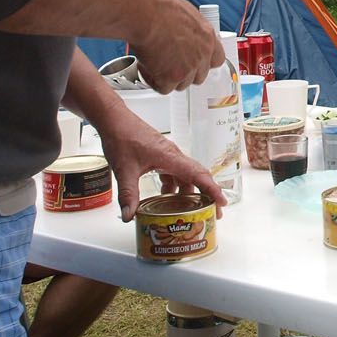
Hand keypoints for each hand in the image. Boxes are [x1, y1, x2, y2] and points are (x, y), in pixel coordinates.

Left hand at [92, 107, 226, 221]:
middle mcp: (173, 156)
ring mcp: (168, 155)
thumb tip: (129, 215)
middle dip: (207, 195)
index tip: (221, 202)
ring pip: (185, 175)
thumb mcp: (124, 170)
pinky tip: (166, 195)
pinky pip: (174, 173)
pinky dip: (174, 186)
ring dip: (189, 192)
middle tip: (212, 212)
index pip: (198, 175)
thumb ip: (128, 195)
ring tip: (188, 209)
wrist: (114, 120)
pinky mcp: (160, 156)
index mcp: (170, 158)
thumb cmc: (122, 137)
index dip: (212, 190)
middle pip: (197, 176)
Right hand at [129, 0, 222, 92]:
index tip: (195, 62)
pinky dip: (153, 80)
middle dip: (184, 72)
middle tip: (169, 63)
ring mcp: (188, 68)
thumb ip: (191, 31)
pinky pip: (164, 88)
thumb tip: (186, 36)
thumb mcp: (186, 15)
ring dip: (168, 77)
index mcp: (208, 37)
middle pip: (199, 76)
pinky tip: (146, 66)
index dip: (204, 63)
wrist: (145, 14)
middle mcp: (202, 54)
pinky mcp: (172, 77)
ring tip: (153, 62)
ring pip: (182, 84)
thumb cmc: (159, 8)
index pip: (217, 60)